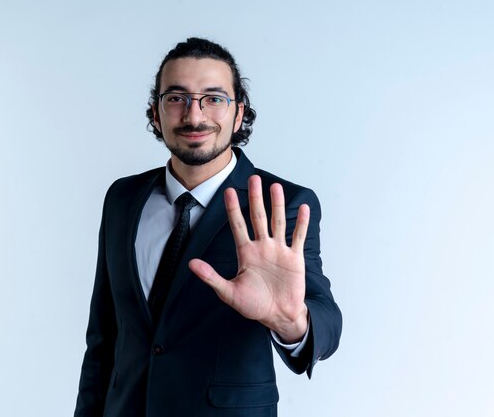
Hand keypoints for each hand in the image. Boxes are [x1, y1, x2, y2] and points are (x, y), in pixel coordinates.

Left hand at [188, 175, 309, 342]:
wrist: (278, 316)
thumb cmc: (254, 306)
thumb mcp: (228, 292)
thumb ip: (211, 277)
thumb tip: (191, 264)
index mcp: (246, 253)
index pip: (238, 225)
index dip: (232, 209)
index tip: (227, 191)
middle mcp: (262, 247)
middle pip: (258, 217)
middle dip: (255, 198)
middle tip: (254, 178)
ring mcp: (279, 251)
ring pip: (277, 222)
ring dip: (277, 205)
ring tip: (274, 187)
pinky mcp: (294, 258)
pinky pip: (298, 237)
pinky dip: (301, 224)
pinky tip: (302, 209)